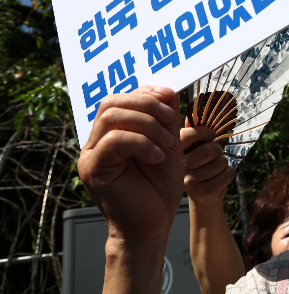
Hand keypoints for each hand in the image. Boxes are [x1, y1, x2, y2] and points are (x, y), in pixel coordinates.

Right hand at [78, 85, 183, 243]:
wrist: (153, 224)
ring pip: (111, 117)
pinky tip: (157, 156)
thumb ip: (166, 118)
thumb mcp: (169, 144)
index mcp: (112, 132)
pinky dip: (141, 143)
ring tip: (166, 143)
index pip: (121, 98)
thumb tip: (169, 90)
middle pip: (112, 102)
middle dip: (146, 104)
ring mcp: (91, 154)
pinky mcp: (93, 168)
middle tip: (170, 120)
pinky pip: (113, 140)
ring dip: (146, 124)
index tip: (170, 96)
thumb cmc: (159, 187)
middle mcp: (97, 141)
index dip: (146, 91)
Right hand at [182, 123, 235, 204]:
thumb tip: (199, 103)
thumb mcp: (195, 146)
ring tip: (215, 168)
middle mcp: (178, 166)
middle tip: (214, 156)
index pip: (189, 134)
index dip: (205, 132)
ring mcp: (188, 181)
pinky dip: (230, 173)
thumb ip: (195, 129)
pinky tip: (221, 176)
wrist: (202, 194)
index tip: (211, 135)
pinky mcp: (202, 192)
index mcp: (174, 151)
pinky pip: (228, 174)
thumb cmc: (201, 164)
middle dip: (218, 150)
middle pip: (210, 150)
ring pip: (221, 162)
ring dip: (224, 163)